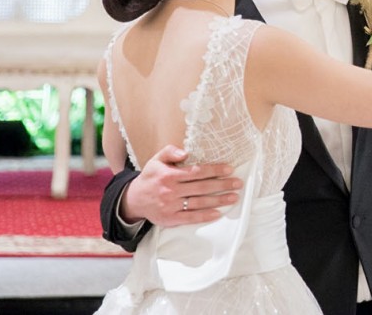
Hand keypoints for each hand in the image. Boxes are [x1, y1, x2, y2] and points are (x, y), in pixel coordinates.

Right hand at [119, 144, 241, 227]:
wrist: (133, 200)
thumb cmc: (150, 177)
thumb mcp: (156, 160)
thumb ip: (170, 151)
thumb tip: (186, 152)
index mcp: (169, 175)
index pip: (196, 172)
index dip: (214, 170)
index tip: (229, 169)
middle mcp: (171, 191)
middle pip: (201, 188)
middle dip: (222, 185)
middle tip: (238, 183)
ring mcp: (170, 206)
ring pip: (198, 203)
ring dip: (218, 200)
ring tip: (234, 197)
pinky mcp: (170, 219)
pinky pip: (190, 218)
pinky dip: (204, 216)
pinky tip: (218, 213)